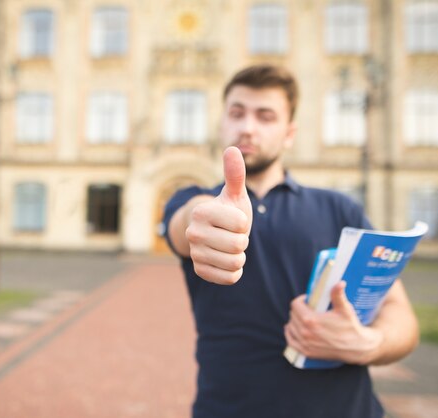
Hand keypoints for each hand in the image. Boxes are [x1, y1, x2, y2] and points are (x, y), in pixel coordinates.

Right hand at [185, 147, 252, 284]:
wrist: (215, 234)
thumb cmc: (228, 211)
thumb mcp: (234, 193)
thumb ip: (235, 174)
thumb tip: (233, 148)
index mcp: (202, 211)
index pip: (240, 224)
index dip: (243, 223)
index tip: (233, 220)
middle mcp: (194, 233)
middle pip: (238, 245)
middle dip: (242, 241)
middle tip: (232, 235)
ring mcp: (195, 253)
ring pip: (235, 263)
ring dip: (239, 256)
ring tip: (229, 247)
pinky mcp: (200, 271)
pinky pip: (229, 278)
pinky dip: (234, 272)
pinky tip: (226, 260)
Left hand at [284, 281, 382, 364]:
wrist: (357, 347)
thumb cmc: (350, 326)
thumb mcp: (344, 309)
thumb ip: (338, 295)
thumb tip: (339, 282)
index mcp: (311, 320)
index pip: (295, 305)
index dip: (301, 300)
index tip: (308, 300)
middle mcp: (305, 333)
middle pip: (293, 315)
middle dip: (299, 309)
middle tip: (308, 308)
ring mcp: (305, 344)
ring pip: (290, 327)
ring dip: (295, 321)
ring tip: (304, 318)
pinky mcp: (307, 352)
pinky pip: (291, 341)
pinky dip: (291, 334)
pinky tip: (295, 329)